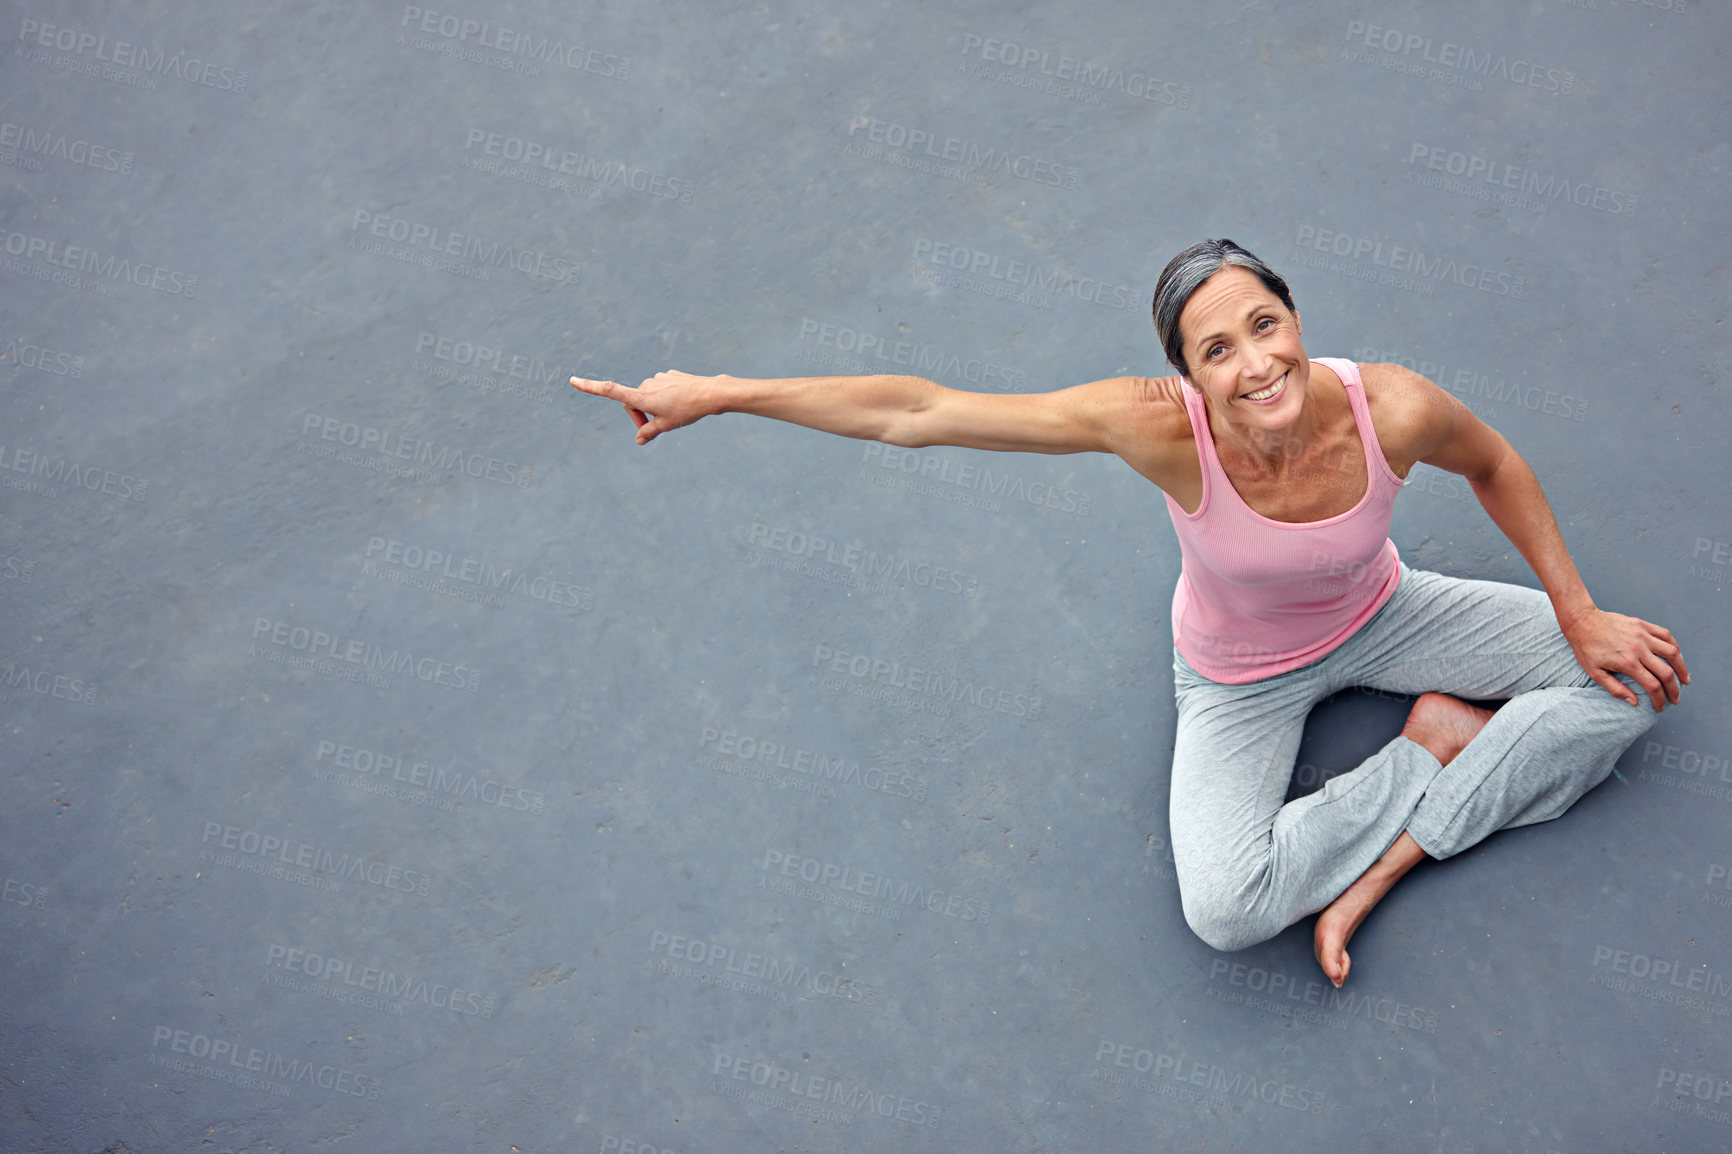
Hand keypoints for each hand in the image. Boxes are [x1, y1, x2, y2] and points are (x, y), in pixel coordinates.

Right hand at [571, 371, 718, 444]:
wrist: (709, 394)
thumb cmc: (687, 411)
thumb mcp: (666, 426)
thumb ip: (649, 432)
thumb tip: (639, 440)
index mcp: (642, 397)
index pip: (610, 391)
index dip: (590, 387)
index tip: (573, 380)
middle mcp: (646, 385)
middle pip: (632, 402)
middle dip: (638, 416)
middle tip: (652, 430)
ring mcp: (657, 378)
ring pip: (648, 396)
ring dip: (652, 408)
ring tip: (672, 415)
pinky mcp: (668, 376)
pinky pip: (660, 389)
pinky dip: (664, 399)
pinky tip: (679, 403)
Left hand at [1560, 607, 1688, 711]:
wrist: (1582, 621)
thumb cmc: (1586, 648)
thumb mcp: (1595, 673)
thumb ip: (1615, 688)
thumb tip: (1634, 703)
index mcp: (1627, 662)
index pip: (1652, 686)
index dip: (1660, 700)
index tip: (1660, 707)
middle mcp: (1638, 649)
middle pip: (1666, 672)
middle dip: (1674, 689)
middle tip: (1675, 699)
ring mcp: (1642, 635)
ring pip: (1673, 653)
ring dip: (1682, 668)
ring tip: (1684, 679)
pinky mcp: (1643, 625)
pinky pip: (1666, 635)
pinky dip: (1675, 647)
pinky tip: (1677, 657)